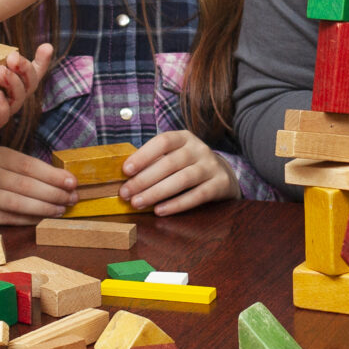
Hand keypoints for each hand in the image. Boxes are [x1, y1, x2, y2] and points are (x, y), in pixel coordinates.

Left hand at [0, 45, 53, 156]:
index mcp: (3, 83)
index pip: (29, 72)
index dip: (42, 61)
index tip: (47, 46)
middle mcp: (7, 96)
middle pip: (30, 82)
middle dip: (26, 68)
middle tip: (13, 57)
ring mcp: (0, 111)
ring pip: (20, 97)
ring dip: (15, 83)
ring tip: (2, 71)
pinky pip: (3, 116)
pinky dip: (2, 106)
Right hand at [0, 145, 75, 223]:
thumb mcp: (0, 160)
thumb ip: (25, 166)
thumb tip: (62, 179)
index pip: (29, 165)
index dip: (53, 175)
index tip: (73, 182)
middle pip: (25, 186)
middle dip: (54, 194)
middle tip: (73, 199)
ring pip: (17, 204)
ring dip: (44, 208)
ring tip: (62, 209)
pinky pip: (6, 218)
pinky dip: (27, 219)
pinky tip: (42, 218)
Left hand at [119, 130, 238, 214]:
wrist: (224, 174)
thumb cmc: (188, 166)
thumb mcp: (175, 156)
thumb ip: (154, 162)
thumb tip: (124, 176)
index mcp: (184, 138)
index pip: (163, 141)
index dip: (143, 155)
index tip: (125, 170)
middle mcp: (199, 149)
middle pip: (169, 163)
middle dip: (144, 179)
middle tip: (125, 193)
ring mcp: (212, 166)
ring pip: (182, 179)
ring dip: (156, 192)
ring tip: (138, 203)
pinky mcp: (220, 184)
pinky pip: (197, 195)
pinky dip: (177, 204)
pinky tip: (160, 211)